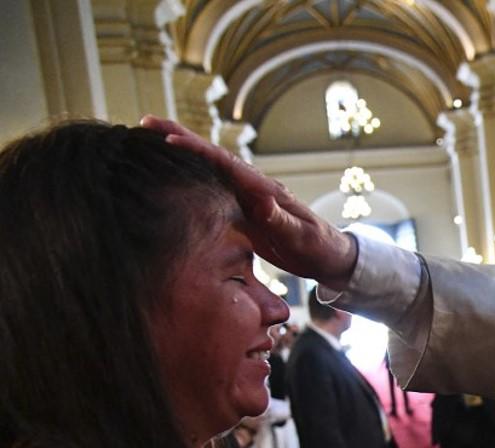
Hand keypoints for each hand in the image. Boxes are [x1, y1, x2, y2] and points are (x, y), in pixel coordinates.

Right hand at [138, 116, 358, 288]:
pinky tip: (171, 173)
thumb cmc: (318, 248)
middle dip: (180, 139)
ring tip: (148, 138)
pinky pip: (212, 189)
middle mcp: (253, 187)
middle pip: (212, 158)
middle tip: (145, 123)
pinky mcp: (243, 211)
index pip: (226, 165)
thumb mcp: (301, 238)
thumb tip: (261, 200)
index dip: (197, 151)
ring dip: (181, 153)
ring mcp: (247, 197)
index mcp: (264, 190)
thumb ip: (281, 220)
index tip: (168, 139)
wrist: (329, 257)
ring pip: (208, 170)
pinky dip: (190, 176)